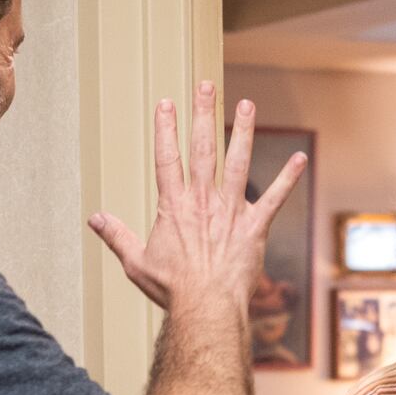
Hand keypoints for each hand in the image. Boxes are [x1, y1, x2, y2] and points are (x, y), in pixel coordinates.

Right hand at [89, 81, 305, 309]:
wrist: (206, 307)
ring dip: (242, 131)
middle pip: (203, 148)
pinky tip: (301, 158)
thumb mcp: (136, 262)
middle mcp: (203, 201)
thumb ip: (117, 236)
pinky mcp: (255, 227)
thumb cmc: (171, 288)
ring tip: (245, 104)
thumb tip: (95, 219)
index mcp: (174, 207)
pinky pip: (275, 198)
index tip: (166, 103)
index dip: (165, 129)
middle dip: (204, 114)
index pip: (167, 158)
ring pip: (238, 162)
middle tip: (207, 86)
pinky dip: (288, 178)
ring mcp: (231, 211)